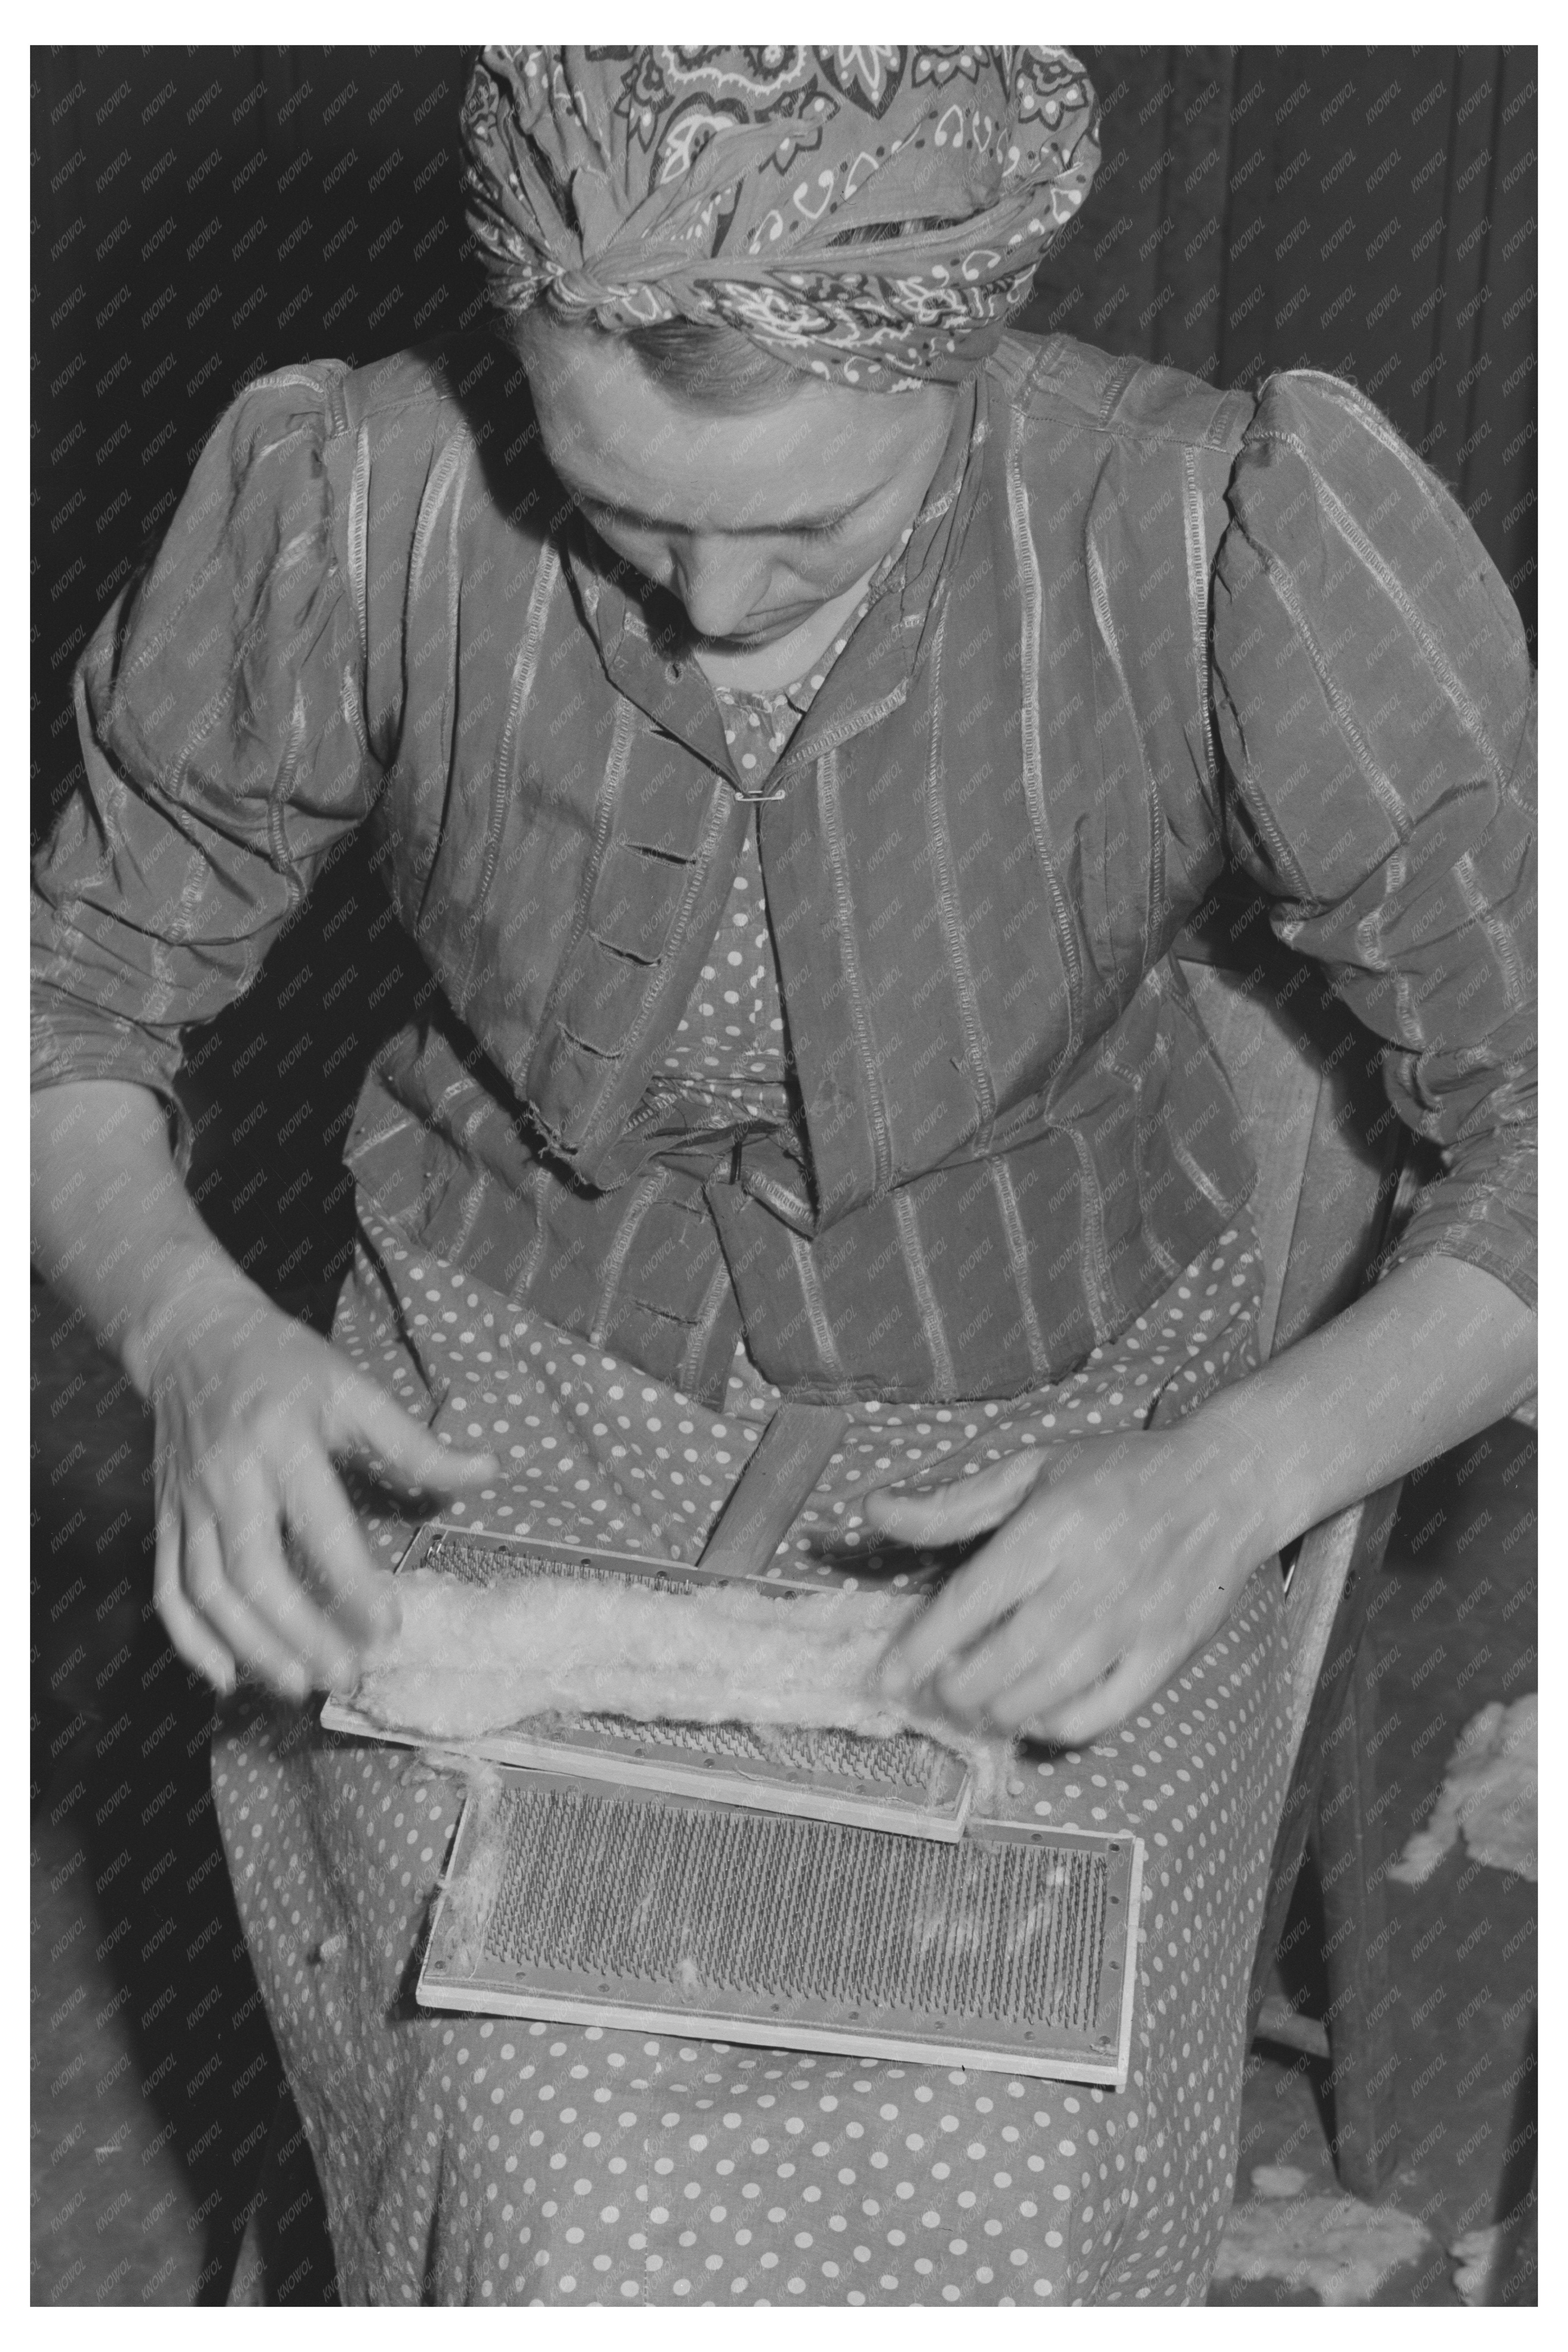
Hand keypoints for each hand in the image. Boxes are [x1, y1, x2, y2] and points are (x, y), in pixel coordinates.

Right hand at [142, 1279, 498, 1701]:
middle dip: (298, 1633)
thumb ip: (414, 1443)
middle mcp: (229, 1478)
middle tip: (346, 1675)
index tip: (388, 1628)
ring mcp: (189, 1502)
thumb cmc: (283, 1363)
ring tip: (298, 1686)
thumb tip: (487, 1473)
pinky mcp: (164, 1517)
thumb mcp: (352, 1387)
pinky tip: (226, 1677)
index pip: (317, 1523)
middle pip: (255, 1571)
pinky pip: (169, 1587)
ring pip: (209, 1591)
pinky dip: (190, 1640)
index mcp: (282, 1441)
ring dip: (251, 1647)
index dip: (351, 1580)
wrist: (192, 1336)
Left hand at [865, 1421, 1275, 1745]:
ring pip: (1043, 1697)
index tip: (885, 1677)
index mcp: (1051, 1529)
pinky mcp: (1165, 1655)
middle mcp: (1090, 1582)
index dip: (920, 1647)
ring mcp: (1132, 1625)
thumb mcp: (1032, 1469)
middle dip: (952, 1688)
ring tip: (974, 1699)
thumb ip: (951, 1503)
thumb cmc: (1119, 1473)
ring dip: (994, 1710)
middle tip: (934, 1687)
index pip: (971, 1602)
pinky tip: (1033, 1711)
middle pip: (1001, 1663)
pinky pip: (1099, 1715)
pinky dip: (1055, 1726)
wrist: (1226, 1483)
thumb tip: (874, 1511)